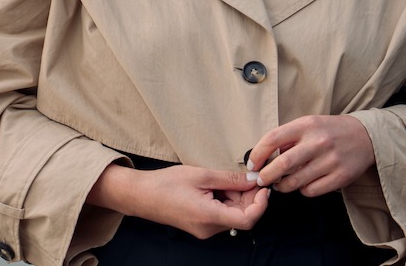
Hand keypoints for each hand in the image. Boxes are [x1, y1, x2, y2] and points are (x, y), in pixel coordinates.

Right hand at [88, 163, 268, 238]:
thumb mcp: (201, 175)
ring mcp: (205, 229)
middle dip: (248, 197)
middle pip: (241, 216)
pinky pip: (222, 215)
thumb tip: (253, 180)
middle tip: (243, 176)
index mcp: (209, 216)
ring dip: (235, 198)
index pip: (247, 220)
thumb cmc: (166, 183)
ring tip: (222, 179)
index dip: (260, 204)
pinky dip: (225, 201)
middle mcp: (209, 228)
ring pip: (232, 215)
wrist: (141, 195)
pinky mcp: (201, 225)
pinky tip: (216, 186)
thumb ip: (229, 179)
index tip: (263, 188)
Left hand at [247, 115, 374, 196]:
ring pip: (296, 181)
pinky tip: (303, 184)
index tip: (253, 164)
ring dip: (282, 186)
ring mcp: (330, 161)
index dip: (258, 154)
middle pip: (283, 164)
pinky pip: (311, 191)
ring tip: (281, 183)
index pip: (273, 139)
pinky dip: (302, 191)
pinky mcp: (340, 177)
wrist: (365, 136)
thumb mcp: (308, 124)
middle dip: (266, 176)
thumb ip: (288, 137)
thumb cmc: (329, 131)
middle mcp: (318, 142)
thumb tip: (262, 156)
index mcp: (306, 125)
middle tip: (261, 180)